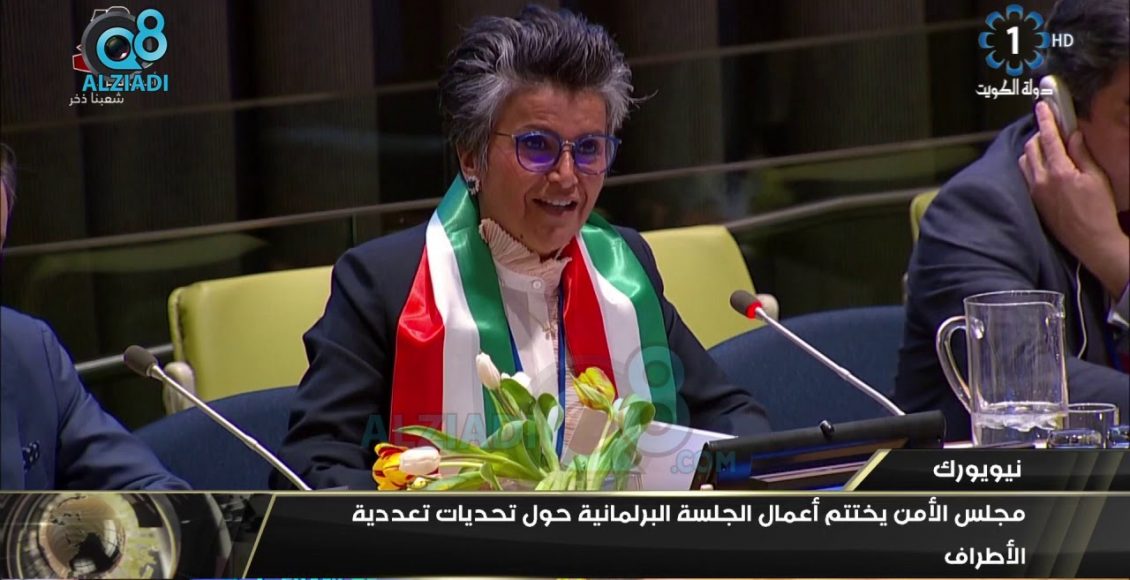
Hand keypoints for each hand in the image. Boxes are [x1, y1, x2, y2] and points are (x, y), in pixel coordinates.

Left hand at [1019, 101, 1129, 295]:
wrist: (1091, 241)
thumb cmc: (1099, 210)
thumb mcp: (1097, 177)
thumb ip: (1081, 154)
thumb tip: (1072, 134)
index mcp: (1059, 171)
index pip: (1048, 137)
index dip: (1045, 118)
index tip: (1042, 105)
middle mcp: (1040, 180)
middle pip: (1031, 147)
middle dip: (1040, 134)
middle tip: (1053, 129)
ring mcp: (1034, 191)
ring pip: (1025, 161)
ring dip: (1034, 149)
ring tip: (1050, 148)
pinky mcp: (1033, 201)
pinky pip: (1026, 175)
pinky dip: (1032, 164)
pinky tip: (1045, 165)